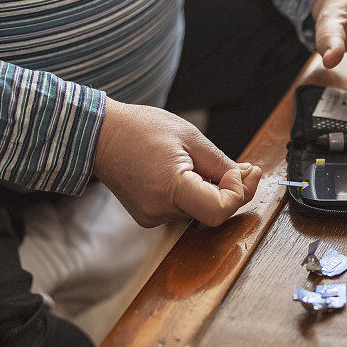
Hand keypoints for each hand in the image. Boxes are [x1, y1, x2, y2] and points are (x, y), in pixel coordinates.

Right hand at [93, 98, 261, 226]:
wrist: (100, 135)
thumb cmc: (140, 129)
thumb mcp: (190, 137)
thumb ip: (222, 163)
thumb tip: (246, 179)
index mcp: (170, 189)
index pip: (219, 211)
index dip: (238, 193)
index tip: (244, 172)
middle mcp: (159, 210)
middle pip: (213, 211)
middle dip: (230, 189)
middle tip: (241, 165)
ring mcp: (152, 217)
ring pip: (200, 210)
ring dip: (211, 190)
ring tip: (197, 162)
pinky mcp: (149, 216)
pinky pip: (184, 209)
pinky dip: (194, 193)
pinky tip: (185, 172)